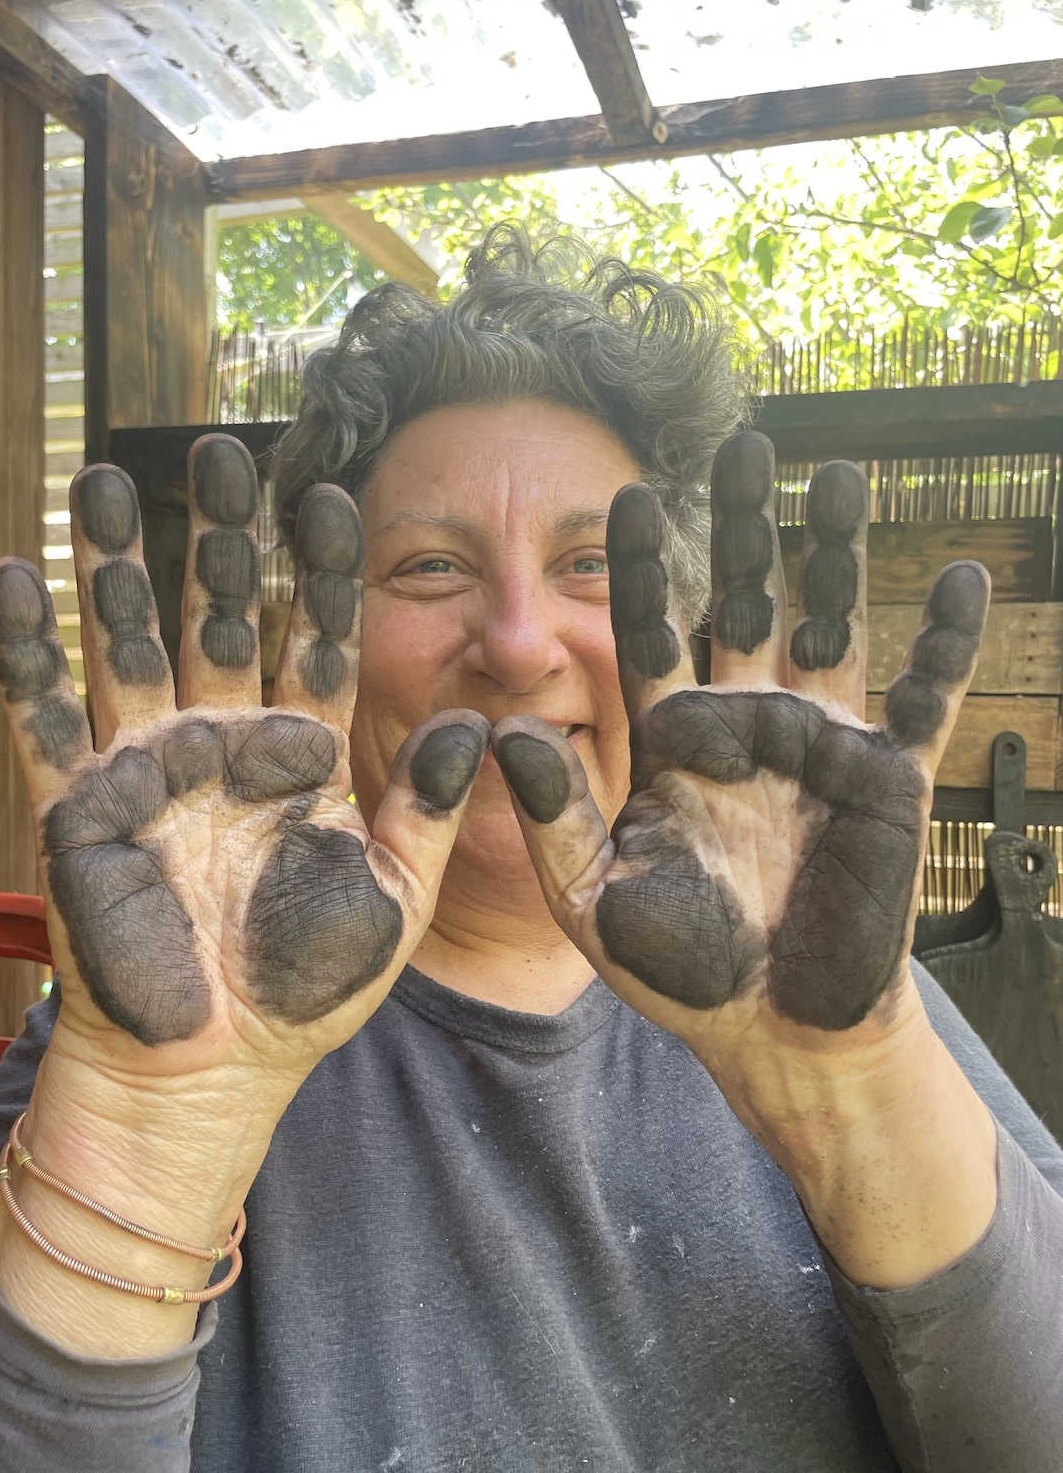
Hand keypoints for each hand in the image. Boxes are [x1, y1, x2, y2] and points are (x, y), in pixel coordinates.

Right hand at [0, 435, 487, 1103]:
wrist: (218, 1067)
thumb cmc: (308, 991)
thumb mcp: (390, 898)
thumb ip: (427, 810)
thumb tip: (478, 726)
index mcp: (302, 757)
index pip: (315, 640)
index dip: (319, 573)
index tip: (330, 496)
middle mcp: (223, 743)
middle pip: (221, 617)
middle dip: (219, 539)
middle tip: (221, 454)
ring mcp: (148, 768)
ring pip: (130, 642)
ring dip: (118, 564)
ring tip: (108, 480)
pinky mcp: (79, 807)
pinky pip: (45, 714)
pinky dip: (25, 648)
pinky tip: (17, 571)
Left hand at [493, 431, 988, 1149]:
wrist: (777, 1029)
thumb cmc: (682, 972)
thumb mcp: (598, 899)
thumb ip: (557, 819)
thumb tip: (510, 735)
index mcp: (673, 746)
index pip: (652, 635)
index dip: (644, 570)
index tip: (627, 496)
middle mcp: (746, 726)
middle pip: (745, 604)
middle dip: (745, 527)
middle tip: (743, 442)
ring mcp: (821, 746)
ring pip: (830, 625)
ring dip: (837, 553)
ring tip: (840, 473)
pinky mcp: (889, 780)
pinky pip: (924, 699)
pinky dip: (945, 643)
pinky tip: (962, 578)